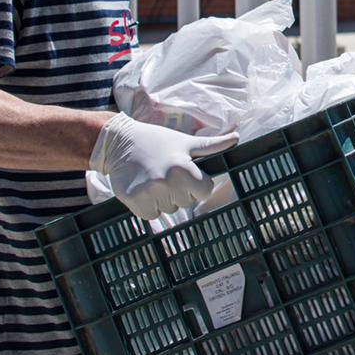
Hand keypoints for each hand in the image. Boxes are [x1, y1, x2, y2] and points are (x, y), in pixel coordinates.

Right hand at [89, 113, 238, 218]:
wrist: (118, 142)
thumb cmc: (155, 140)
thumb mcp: (184, 141)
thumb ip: (211, 145)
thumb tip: (236, 138)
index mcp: (183, 168)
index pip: (205, 191)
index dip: (197, 183)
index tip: (185, 174)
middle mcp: (167, 182)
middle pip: (187, 202)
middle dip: (179, 191)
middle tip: (165, 173)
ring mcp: (149, 193)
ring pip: (169, 209)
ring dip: (163, 199)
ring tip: (152, 178)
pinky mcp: (134, 201)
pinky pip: (151, 215)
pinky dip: (148, 206)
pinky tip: (143, 188)